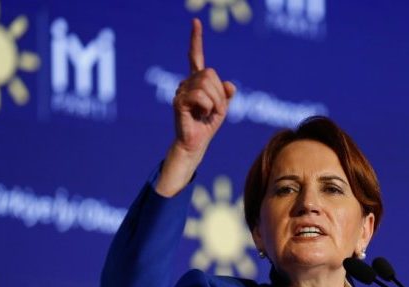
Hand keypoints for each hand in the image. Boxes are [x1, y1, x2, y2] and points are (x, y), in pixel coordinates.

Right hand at [157, 18, 235, 196]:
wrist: (196, 143)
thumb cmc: (208, 125)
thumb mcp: (223, 107)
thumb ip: (226, 94)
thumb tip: (229, 85)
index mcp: (196, 81)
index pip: (195, 57)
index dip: (195, 39)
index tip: (195, 22)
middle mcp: (186, 83)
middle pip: (210, 74)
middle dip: (220, 93)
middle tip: (217, 109)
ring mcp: (181, 91)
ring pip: (207, 85)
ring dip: (216, 102)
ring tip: (208, 114)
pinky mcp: (178, 101)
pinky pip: (201, 97)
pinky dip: (208, 107)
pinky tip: (200, 115)